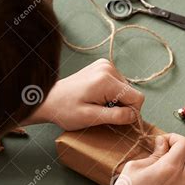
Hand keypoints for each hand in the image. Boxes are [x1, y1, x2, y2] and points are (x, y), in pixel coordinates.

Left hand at [24, 59, 143, 129]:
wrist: (47, 98)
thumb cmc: (65, 110)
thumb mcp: (91, 117)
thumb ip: (115, 116)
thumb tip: (134, 116)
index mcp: (107, 80)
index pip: (137, 97)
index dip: (132, 112)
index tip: (118, 119)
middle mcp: (108, 68)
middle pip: (131, 92)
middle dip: (122, 105)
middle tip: (103, 112)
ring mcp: (105, 65)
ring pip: (126, 89)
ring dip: (117, 100)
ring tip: (98, 104)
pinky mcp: (103, 66)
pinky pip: (118, 84)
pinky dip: (112, 93)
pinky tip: (98, 97)